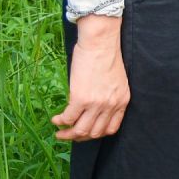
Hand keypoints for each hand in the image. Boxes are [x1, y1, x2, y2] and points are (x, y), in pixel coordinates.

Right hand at [52, 14, 128, 141]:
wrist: (100, 41)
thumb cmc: (106, 54)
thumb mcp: (115, 80)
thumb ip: (107, 97)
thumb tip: (90, 109)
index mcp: (122, 101)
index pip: (111, 128)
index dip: (96, 134)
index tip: (86, 132)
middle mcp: (111, 105)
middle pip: (95, 133)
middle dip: (80, 137)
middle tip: (69, 135)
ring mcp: (96, 103)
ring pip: (81, 130)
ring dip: (68, 135)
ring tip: (60, 133)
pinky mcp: (81, 98)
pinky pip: (69, 118)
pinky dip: (61, 122)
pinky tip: (56, 119)